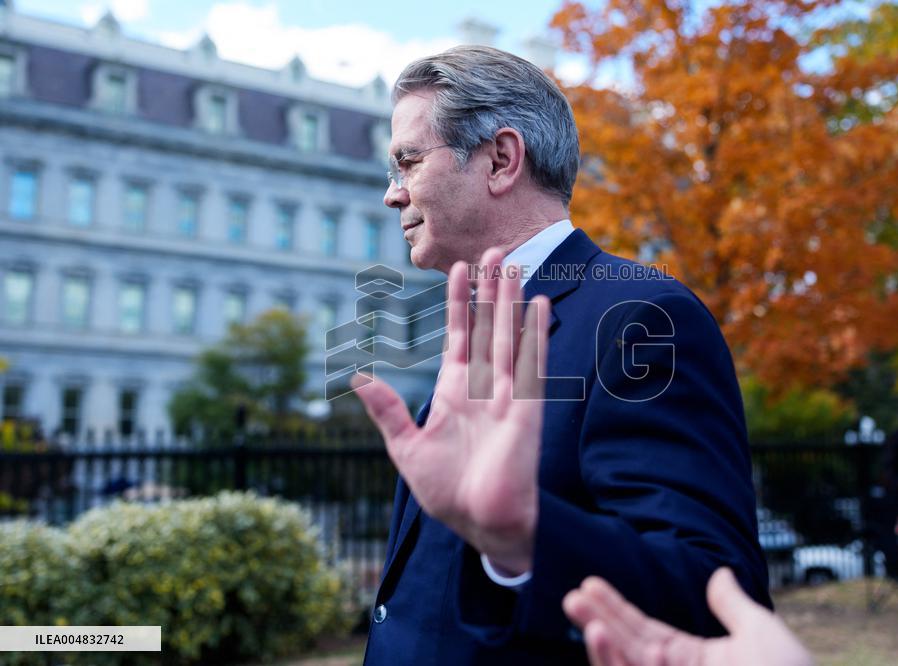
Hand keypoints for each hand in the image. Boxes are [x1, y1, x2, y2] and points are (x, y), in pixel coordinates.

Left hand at [353, 247, 550, 572]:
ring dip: (510, 299)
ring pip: (508, 334)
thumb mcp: (407, 447)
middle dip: (489, 288)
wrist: (481, 523)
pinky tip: (536, 303)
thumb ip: (386, 410)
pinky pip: (531, 361)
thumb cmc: (447, 492)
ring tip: (512, 264)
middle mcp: (484, 385)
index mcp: (456, 390)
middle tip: (492, 250)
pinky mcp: (526, 407)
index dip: (458, 302)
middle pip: (487, 325)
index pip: (460, 335)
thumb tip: (357, 377)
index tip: (457, 270)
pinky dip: (534, 332)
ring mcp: (507, 393)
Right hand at [563, 568, 812, 665]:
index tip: (590, 583)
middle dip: (596, 622)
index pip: (642, 629)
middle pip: (624, 648)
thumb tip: (720, 572)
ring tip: (589, 620)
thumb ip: (732, 605)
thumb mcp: (761, 635)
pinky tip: (611, 641)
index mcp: (689, 659)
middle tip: (572, 597)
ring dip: (602, 649)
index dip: (615, 606)